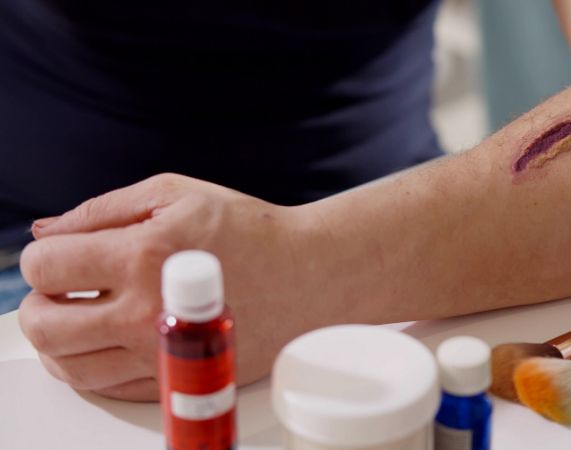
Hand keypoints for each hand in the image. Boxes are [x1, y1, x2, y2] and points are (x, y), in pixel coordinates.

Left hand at [18, 174, 307, 400]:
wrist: (310, 276)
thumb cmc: (250, 231)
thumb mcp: (176, 194)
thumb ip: (103, 209)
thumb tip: (47, 231)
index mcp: (142, 255)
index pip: (45, 267)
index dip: (41, 260)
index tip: (60, 258)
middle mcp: (146, 311)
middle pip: (44, 326)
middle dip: (38, 304)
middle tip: (59, 293)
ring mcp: (163, 352)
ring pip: (69, 367)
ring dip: (58, 342)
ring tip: (80, 319)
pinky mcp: (181, 379)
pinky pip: (108, 388)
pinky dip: (92, 367)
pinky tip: (108, 342)